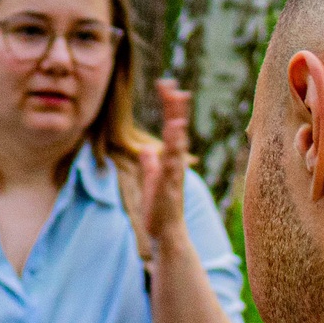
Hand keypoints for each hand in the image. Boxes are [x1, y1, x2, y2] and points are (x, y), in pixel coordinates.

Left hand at [137, 80, 196, 245]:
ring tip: (177, 102)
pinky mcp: (170, 186)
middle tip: (174, 87)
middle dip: (176, 110)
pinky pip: (172, 163)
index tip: (166, 87)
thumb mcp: (151, 182)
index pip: (171, 130)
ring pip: (177, 144)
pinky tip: (175, 131)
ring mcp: (174, 175)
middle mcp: (175, 164)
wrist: (165, 235)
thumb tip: (146, 150)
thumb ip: (149, 165)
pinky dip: (174, 147)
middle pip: (177, 131)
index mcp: (170, 162)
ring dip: (177, 123)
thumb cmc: (160, 210)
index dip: (169, 109)